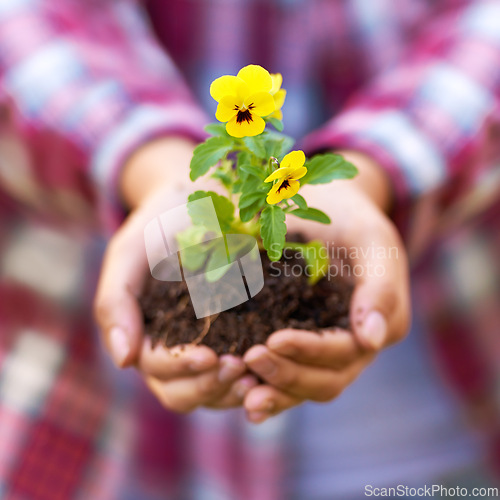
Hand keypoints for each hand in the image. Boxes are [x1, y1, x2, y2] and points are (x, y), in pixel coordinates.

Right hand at [94, 137, 257, 411]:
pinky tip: (277, 365)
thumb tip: (123, 360)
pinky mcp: (240, 336)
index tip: (209, 357)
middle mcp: (177, 351)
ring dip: (236, 389)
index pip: (159, 370)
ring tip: (261, 376)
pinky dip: (259, 376)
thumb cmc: (158, 227)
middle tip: (240, 369)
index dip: (181, 370)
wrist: (196, 201)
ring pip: (217, 390)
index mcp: (148, 338)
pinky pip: (246, 369)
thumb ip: (115, 301)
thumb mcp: (130, 255)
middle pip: (187, 392)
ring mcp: (209, 347)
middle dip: (212, 386)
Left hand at [242, 150, 410, 421]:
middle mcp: (350, 346)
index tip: (274, 340)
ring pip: (303, 385)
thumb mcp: (371, 241)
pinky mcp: (294, 341)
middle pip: (323, 380)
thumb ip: (380, 286)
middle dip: (288, 376)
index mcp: (374, 326)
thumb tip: (373, 340)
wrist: (322, 206)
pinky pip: (283, 370)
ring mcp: (321, 347)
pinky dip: (263, 383)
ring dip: (274, 393)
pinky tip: (236, 385)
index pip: (344, 352)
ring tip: (240, 390)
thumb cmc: (349, 220)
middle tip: (250, 360)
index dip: (311, 351)